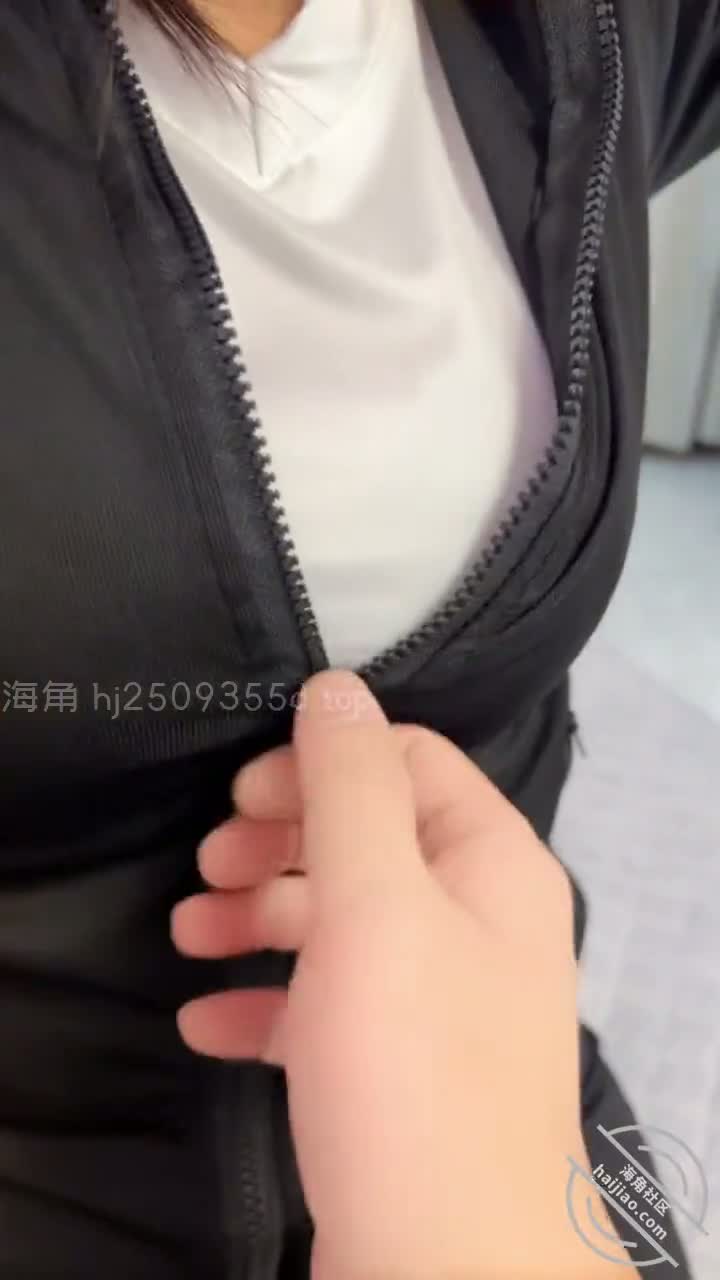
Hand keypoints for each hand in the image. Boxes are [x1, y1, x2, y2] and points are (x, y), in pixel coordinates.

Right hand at [172, 671, 636, 1279]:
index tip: (243, 795)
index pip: (410, 762)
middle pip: (368, 839)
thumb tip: (336, 686)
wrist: (451, 1275)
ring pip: (340, 923)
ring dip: (258, 917)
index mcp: (492, 865)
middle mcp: (477, 923)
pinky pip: (327, 1010)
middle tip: (206, 867)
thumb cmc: (413, 1068)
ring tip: (188, 936)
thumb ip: (353, 786)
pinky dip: (267, 1004)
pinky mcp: (399, 1072)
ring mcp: (439, 1001)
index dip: (322, 763)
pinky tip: (206, 1022)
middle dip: (279, 842)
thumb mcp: (377, 904)